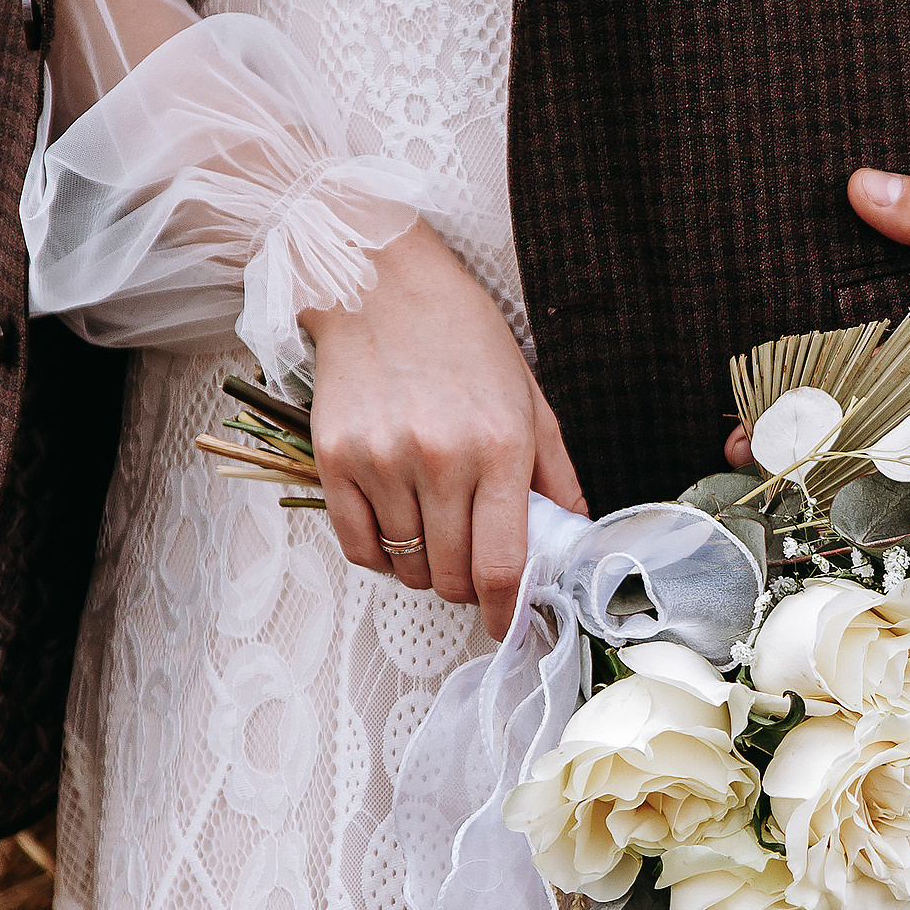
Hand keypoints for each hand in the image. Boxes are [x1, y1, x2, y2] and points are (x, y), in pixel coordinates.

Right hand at [306, 220, 586, 638]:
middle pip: (451, 578)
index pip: (503, 566)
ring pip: (405, 567)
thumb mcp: (529, 401)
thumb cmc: (465, 340)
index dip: (508, 613)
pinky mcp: (335, 458)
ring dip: (423, 568)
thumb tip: (573, 540)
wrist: (382, 283)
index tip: (509, 625)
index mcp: (500, 448)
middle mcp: (441, 460)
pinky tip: (394, 523)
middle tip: (471, 564)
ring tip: (433, 529)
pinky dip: (379, 554)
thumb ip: (555, 477)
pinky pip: (358, 546)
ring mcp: (382, 461)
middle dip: (466, 588)